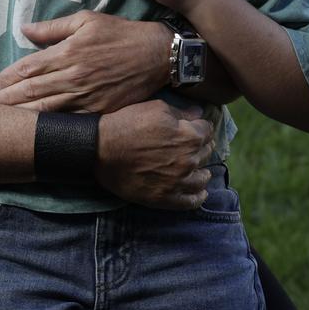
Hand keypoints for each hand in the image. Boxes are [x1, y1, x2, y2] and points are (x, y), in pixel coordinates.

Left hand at [0, 10, 171, 112]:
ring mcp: (87, 96)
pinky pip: (70, 120)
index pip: (29, 67)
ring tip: (7, 119)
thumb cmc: (120, 33)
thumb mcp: (87, 20)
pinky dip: (52, 125)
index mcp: (68, 51)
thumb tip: (24, 29)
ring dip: (24, 114)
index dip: (9, 76)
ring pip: (47, 108)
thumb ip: (54, 27)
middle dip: (10, 98)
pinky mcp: (100, 111)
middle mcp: (74, 76)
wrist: (156, 54)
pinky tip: (39, 129)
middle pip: (33, 90)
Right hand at [96, 100, 213, 209]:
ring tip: (199, 169)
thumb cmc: (128, 124)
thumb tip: (199, 113)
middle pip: (206, 153)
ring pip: (203, 178)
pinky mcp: (165, 198)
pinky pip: (191, 201)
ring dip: (202, 171)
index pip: (207, 131)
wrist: (102, 149)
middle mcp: (189, 160)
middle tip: (194, 145)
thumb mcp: (155, 108)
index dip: (201, 127)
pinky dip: (198, 196)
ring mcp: (178, 182)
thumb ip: (181, 112)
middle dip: (201, 147)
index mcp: (189, 136)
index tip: (196, 127)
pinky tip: (200, 191)